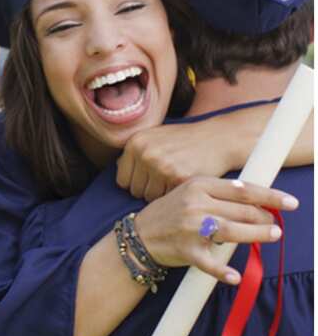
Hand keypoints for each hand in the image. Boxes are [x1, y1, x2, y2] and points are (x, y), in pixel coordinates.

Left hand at [117, 119, 237, 200]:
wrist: (217, 138)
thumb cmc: (184, 140)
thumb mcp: (155, 137)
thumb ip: (136, 152)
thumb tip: (118, 167)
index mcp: (135, 143)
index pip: (122, 180)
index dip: (136, 183)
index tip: (149, 181)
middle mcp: (145, 153)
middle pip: (135, 191)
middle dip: (148, 190)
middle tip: (164, 183)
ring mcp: (162, 166)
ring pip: (150, 197)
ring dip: (161, 195)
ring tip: (173, 182)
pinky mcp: (178, 178)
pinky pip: (167, 198)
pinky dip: (175, 196)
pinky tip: (182, 184)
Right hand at [133, 177, 298, 283]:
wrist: (139, 235)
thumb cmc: (170, 211)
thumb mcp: (190, 192)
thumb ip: (219, 192)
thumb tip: (257, 197)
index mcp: (198, 185)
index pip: (242, 190)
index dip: (270, 196)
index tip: (290, 202)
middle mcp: (195, 204)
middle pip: (242, 211)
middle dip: (266, 217)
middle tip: (275, 223)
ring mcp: (190, 228)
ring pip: (233, 231)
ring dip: (258, 234)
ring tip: (273, 234)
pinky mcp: (186, 250)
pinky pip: (209, 263)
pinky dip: (223, 271)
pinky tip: (234, 276)